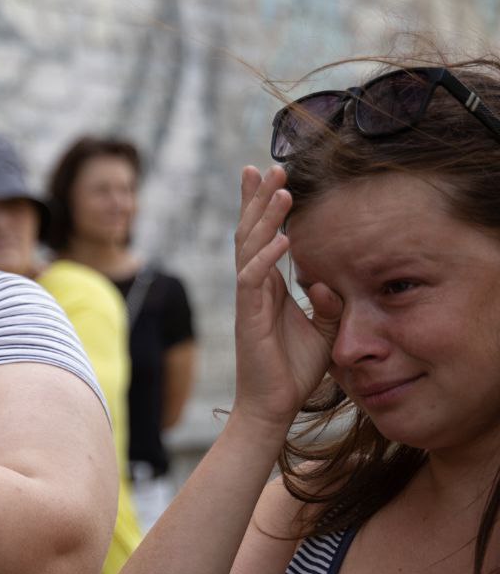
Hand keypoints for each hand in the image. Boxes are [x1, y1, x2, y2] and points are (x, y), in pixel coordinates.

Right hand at [233, 166, 340, 427]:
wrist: (273, 407)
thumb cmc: (293, 371)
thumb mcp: (322, 330)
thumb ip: (326, 303)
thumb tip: (324, 280)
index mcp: (266, 287)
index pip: (259, 237)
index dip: (259, 206)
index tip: (265, 175)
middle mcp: (252, 288)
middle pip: (249, 232)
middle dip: (258, 199)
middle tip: (269, 167)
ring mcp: (247, 301)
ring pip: (249, 248)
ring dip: (264, 218)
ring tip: (281, 191)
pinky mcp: (247, 318)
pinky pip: (252, 280)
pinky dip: (267, 258)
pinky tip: (282, 239)